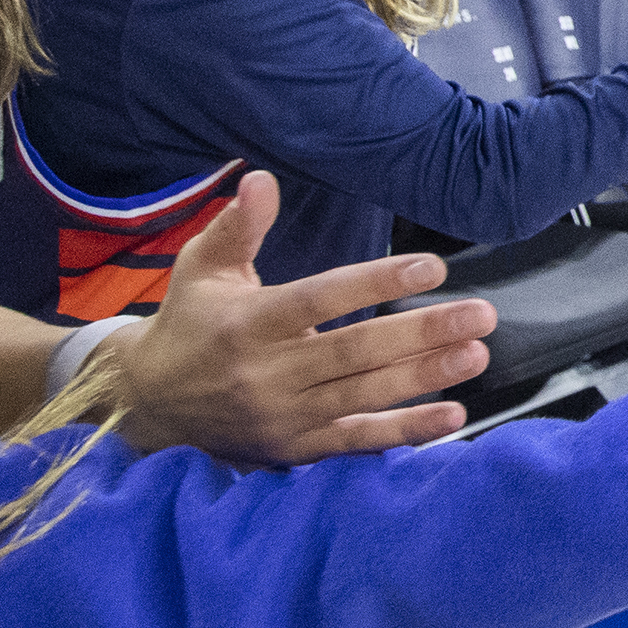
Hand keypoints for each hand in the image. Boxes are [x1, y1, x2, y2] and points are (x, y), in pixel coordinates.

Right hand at [107, 173, 494, 460]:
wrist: (148, 404)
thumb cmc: (187, 323)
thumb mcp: (202, 267)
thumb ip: (238, 225)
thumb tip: (260, 179)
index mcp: (249, 322)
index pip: (322, 299)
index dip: (377, 282)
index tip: (432, 266)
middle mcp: (268, 372)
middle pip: (356, 352)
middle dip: (423, 332)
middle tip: (479, 314)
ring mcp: (283, 416)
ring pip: (363, 395)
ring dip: (425, 376)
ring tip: (475, 354)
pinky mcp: (293, 449)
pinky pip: (356, 441)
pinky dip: (405, 432)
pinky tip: (451, 416)